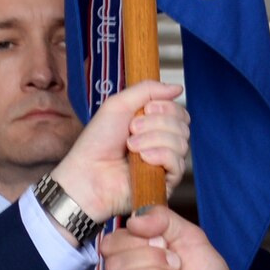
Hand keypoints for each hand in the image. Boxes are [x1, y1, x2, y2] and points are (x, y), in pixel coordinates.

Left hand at [48, 80, 188, 230]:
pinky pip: (177, 163)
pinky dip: (159, 156)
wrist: (87, 172)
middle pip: (182, 125)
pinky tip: (142, 158)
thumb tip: (177, 87)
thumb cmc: (97, 142)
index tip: (146, 109)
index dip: (166, 107)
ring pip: (181, 143)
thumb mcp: (119, 105)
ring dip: (153, 139)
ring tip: (131, 146)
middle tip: (132, 129)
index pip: (179, 112)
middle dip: (156, 123)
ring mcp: (164, 163)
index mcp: (153, 125)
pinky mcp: (165, 182)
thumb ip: (147, 90)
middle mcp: (162, 143)